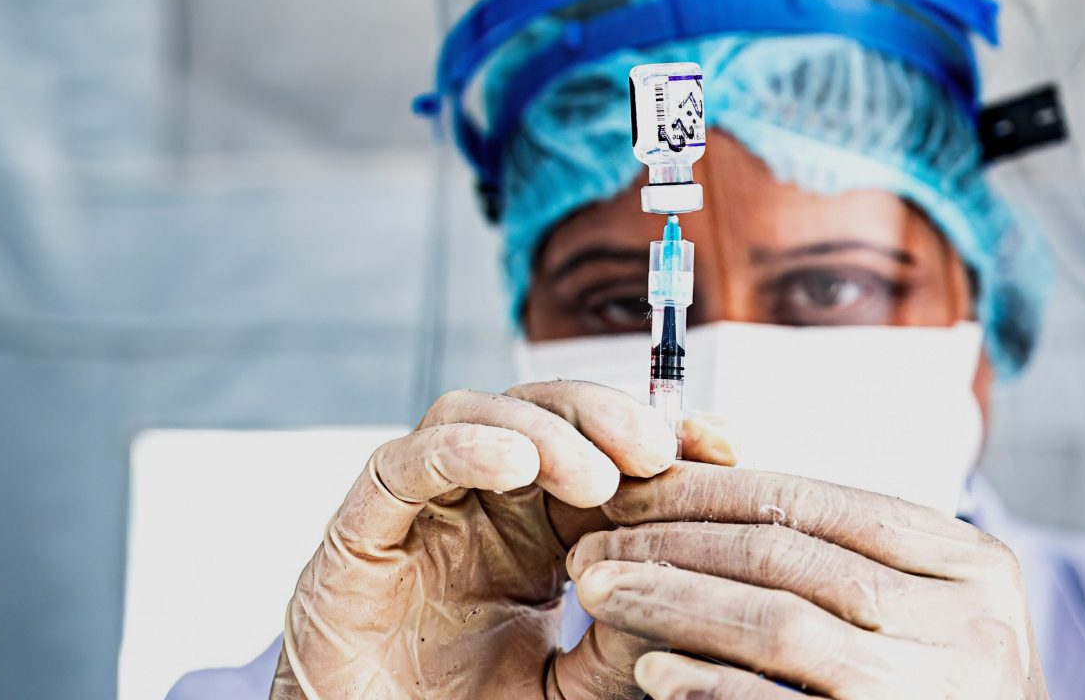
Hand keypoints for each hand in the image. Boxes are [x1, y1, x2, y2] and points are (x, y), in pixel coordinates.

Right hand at [272, 382, 736, 698]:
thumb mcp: (574, 689)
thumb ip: (626, 642)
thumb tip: (698, 579)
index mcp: (536, 532)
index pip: (601, 453)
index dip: (660, 437)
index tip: (723, 442)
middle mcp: (481, 504)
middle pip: (543, 413)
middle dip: (606, 416)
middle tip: (657, 448)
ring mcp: (421, 508)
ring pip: (478, 415)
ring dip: (544, 431)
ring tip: (595, 477)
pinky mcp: (361, 527)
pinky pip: (406, 463)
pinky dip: (462, 448)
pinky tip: (513, 460)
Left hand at [569, 463, 1046, 699]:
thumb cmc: (932, 688)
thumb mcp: (912, 605)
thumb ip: (829, 549)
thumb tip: (694, 473)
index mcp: (971, 562)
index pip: (812, 500)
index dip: (707, 488)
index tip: (630, 485)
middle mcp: (968, 623)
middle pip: (785, 555)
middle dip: (671, 539)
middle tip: (593, 541)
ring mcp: (937, 691)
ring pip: (776, 622)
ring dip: (670, 599)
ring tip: (600, 589)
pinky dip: (710, 685)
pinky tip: (652, 668)